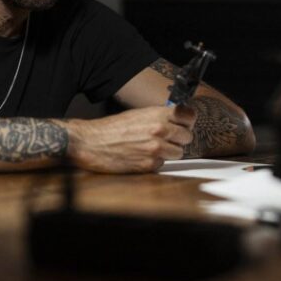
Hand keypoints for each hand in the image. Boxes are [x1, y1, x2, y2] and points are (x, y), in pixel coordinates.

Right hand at [65, 106, 196, 172]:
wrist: (92, 143)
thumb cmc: (112, 128)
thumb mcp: (138, 114)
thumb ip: (159, 117)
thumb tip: (176, 121)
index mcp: (157, 115)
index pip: (189, 116)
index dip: (188, 122)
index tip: (184, 124)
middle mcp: (159, 131)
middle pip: (187, 137)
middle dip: (178, 139)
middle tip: (167, 139)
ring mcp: (155, 149)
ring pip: (178, 153)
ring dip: (168, 152)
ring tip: (152, 148)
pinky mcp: (149, 165)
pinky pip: (162, 165)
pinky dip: (154, 163)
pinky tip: (141, 157)